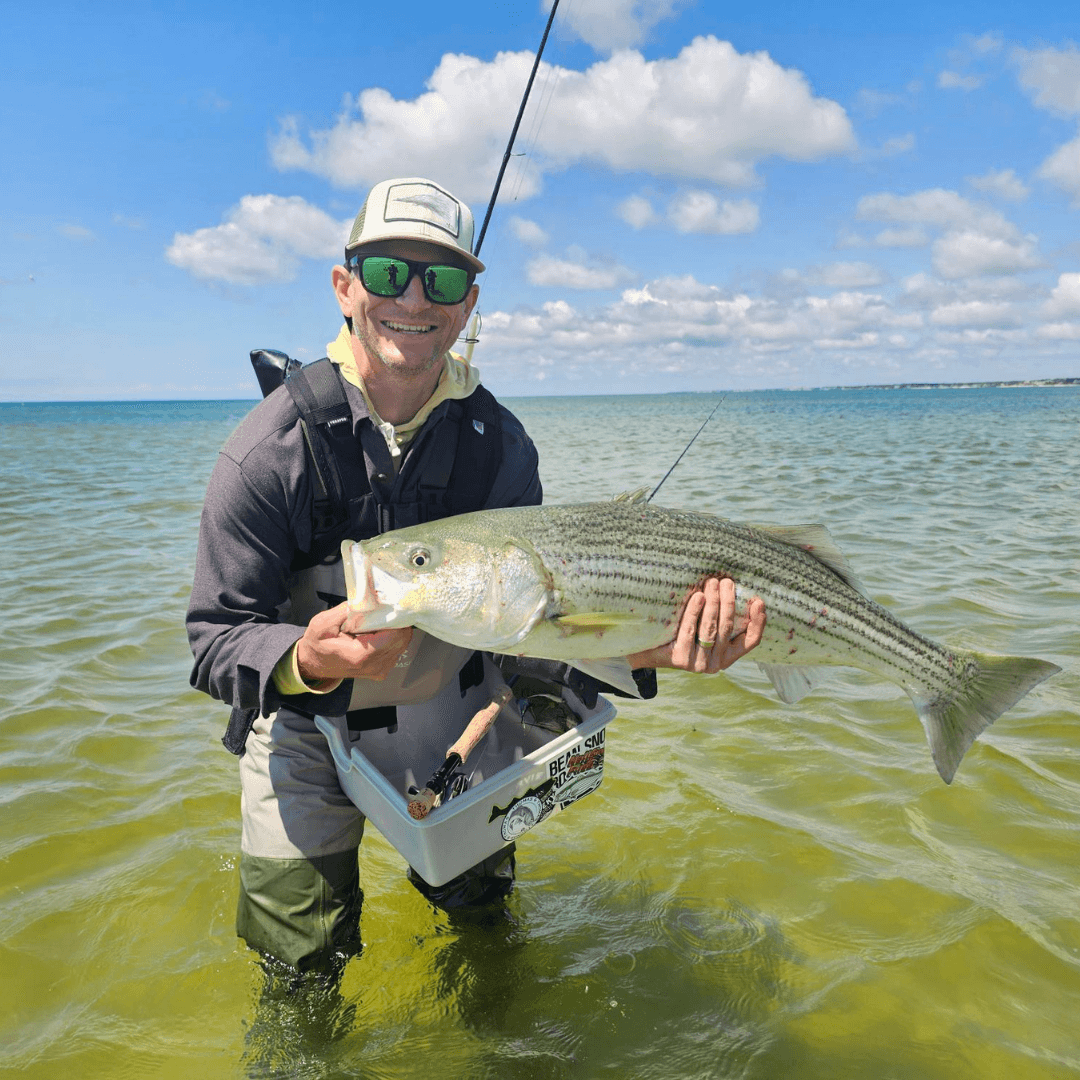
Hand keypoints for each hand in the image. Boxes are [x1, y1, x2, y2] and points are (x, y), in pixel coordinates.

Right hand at [296, 602, 412, 683]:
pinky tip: (378, 632)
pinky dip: (392, 638)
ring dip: (395, 629)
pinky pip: (397, 649)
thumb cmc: (318, 644)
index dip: (395, 617)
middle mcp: (375, 666)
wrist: (315, 664)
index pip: (395, 635)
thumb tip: (368, 598)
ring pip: (402, 643)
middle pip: (402, 638)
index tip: (388, 605)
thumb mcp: (323, 623)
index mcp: (361, 656)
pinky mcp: (383, 669)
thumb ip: (346, 611)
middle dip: (396, 621)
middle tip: (384, 609)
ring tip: (378, 621)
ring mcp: (380, 670)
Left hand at [626, 578, 765, 672]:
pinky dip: (695, 612)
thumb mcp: (703, 626)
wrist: (647, 650)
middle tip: (727, 582)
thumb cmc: (680, 632)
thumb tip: (733, 588)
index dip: (758, 622)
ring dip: (714, 603)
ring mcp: (698, 664)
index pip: (750, 641)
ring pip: (711, 629)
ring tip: (713, 583)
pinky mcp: (680, 659)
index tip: (758, 601)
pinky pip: (690, 630)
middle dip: (729, 602)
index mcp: (727, 657)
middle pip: (728, 629)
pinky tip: (698, 597)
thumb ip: (719, 616)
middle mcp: (716, 664)